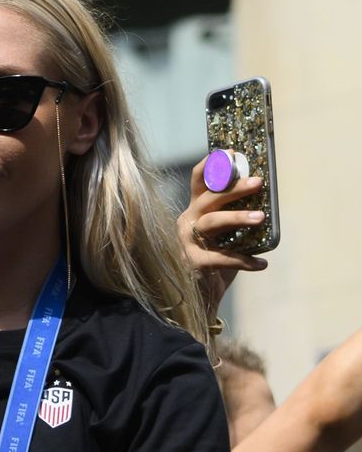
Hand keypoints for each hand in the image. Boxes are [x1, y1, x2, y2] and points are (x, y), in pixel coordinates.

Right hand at [177, 156, 268, 316]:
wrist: (198, 299)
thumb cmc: (214, 264)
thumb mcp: (225, 238)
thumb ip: (235, 223)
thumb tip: (265, 205)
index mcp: (194, 212)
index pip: (198, 182)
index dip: (212, 166)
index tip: (231, 152)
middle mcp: (186, 222)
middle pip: (208, 199)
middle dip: (233, 188)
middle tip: (258, 182)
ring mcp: (186, 242)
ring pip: (211, 222)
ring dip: (237, 217)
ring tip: (261, 218)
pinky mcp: (193, 263)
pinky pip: (222, 258)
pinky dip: (244, 260)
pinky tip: (262, 264)